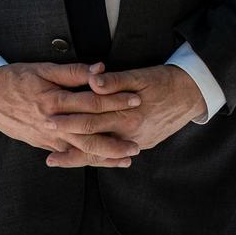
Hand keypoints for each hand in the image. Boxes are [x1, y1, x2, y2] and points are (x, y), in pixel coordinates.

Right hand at [0, 61, 143, 166]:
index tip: (136, 99)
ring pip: (81, 149)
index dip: (115, 100)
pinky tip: (101, 162)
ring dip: (105, 156)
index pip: (92, 101)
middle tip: (138, 141)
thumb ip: (73, 72)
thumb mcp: (43, 68)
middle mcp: (53, 122)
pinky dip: (86, 159)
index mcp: (55, 100)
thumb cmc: (16, 78)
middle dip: (116, 138)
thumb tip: (100, 69)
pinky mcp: (43, 145)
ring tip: (127, 158)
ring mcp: (48, 137)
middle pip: (90, 132)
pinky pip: (69, 155)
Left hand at [44, 63, 206, 167]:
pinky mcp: (142, 144)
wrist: (192, 95)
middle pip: (91, 140)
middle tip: (43, 137)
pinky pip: (114, 154)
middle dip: (66, 140)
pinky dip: (97, 158)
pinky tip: (84, 158)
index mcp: (127, 115)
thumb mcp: (141, 76)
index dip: (68, 119)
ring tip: (55, 158)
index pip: (90, 120)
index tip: (48, 118)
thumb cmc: (165, 80)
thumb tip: (92, 82)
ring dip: (77, 156)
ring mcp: (137, 142)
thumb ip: (114, 81)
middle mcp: (130, 133)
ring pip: (101, 154)